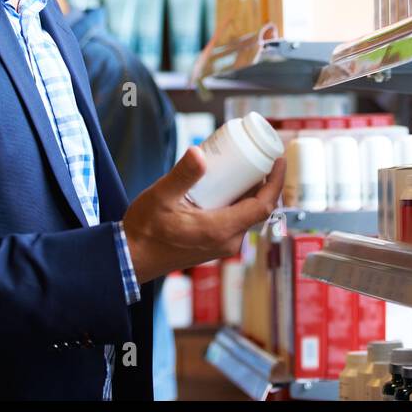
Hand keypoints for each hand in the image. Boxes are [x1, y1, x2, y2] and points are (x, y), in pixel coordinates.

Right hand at [121, 146, 284, 283]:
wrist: (132, 259)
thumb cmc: (145, 230)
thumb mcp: (162, 197)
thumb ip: (182, 175)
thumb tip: (199, 152)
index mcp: (221, 230)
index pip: (263, 206)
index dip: (276, 182)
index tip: (279, 160)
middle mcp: (227, 241)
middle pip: (257, 208)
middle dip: (262, 181)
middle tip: (258, 155)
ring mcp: (222, 245)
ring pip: (246, 214)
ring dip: (248, 191)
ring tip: (243, 166)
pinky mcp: (214, 244)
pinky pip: (235, 220)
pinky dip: (237, 201)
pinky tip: (227, 186)